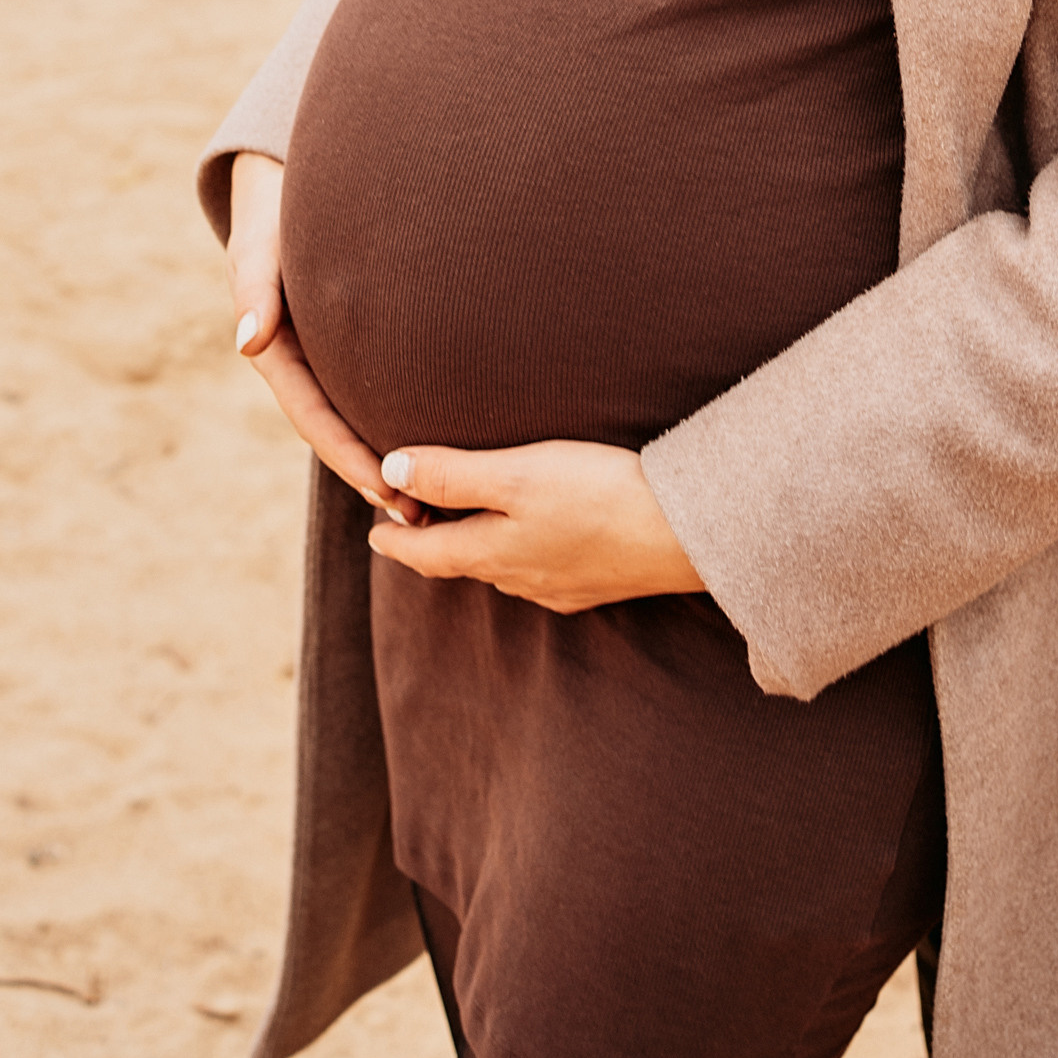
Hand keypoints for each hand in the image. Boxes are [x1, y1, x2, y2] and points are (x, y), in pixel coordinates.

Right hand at [224, 153, 425, 521]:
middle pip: (341, 434)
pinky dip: (402, 423)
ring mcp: (329, 359)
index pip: (315, 418)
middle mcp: (305, 364)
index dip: (348, 457)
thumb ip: (254, 288)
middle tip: (423, 519)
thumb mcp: (258, 245)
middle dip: (377, 479)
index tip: (385, 491)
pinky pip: (378, 393)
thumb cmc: (273, 211)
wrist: (287, 184)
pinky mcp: (356, 347)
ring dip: (393, 464)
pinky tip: (443, 447)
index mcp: (278, 353)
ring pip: (361, 420)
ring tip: (440, 506)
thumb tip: (249, 341)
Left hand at [366, 438, 704, 612]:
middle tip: (412, 523)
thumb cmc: (599, 495)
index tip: (374, 536)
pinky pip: (543, 571)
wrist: (684, 533)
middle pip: (464, 562)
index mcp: (493, 552)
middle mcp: (522, 578)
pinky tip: (537, 540)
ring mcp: (562, 585)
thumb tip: (390, 472)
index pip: (428, 553)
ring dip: (478, 547)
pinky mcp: (597, 581)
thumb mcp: (516, 475)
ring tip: (469, 525)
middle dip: (435, 544)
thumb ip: (452, 475)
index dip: (397, 543)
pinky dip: (521, 553)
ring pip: (504, 568)